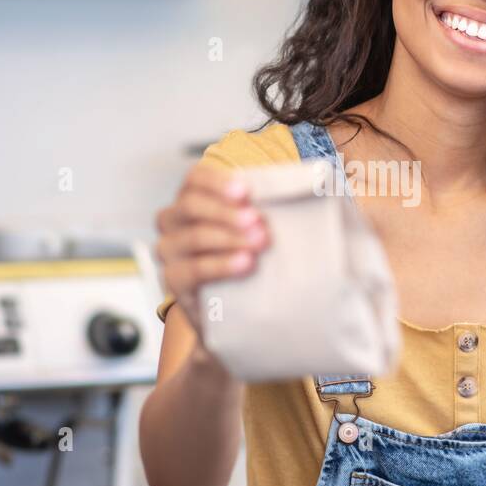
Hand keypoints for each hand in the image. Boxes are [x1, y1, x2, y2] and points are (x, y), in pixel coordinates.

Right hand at [153, 163, 268, 336]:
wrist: (237, 307)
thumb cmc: (249, 254)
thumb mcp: (257, 227)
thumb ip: (269, 207)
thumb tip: (315, 188)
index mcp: (192, 197)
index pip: (195, 178)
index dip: (218, 182)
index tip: (246, 192)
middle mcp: (173, 220)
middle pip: (191, 205)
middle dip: (228, 212)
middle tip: (259, 222)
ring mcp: (170, 250)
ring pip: (194, 236)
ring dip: (228, 237)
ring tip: (260, 243)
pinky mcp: (174, 280)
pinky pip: (192, 269)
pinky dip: (220, 265)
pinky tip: (245, 264)